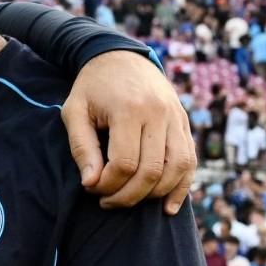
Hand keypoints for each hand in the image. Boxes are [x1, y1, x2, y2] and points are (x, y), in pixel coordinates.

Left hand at [62, 51, 194, 214]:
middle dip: (128, 195)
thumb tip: (91, 184)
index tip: (91, 188)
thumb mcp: (74, 112)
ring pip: (178, 168)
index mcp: (129, 109)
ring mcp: (176, 117)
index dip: (108, 185)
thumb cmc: (91, 88)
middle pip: (153, 171)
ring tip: (128, 200)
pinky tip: (167, 208)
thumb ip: (82, 148)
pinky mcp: (184, 123)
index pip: (125, 163)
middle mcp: (159, 113)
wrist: (120, 57)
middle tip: (106, 201)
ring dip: (154, 194)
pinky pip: (190, 161)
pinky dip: (181, 187)